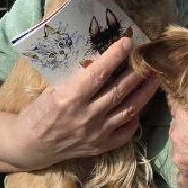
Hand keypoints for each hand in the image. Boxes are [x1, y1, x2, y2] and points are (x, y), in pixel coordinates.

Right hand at [15, 37, 160, 168]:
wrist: (31, 146)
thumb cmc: (39, 112)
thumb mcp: (52, 90)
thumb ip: (77, 79)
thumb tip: (101, 60)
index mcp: (70, 98)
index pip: (99, 73)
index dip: (116, 56)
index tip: (128, 41)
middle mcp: (87, 116)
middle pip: (120, 90)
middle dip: (137, 71)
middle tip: (148, 57)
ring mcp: (97, 133)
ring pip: (129, 109)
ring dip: (145, 92)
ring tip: (155, 77)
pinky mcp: (101, 146)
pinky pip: (126, 131)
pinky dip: (136, 116)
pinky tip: (141, 104)